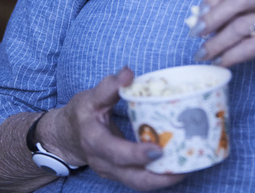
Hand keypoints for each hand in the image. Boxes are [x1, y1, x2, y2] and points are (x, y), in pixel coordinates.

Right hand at [50, 67, 182, 189]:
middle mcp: (103, 162)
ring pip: (140, 183)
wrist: (66, 136)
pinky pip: (141, 180)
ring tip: (188, 167)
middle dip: (160, 177)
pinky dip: (160, 176)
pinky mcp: (120, 174)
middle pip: (133, 178)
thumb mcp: (91, 97)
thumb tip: (129, 73)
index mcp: (95, 142)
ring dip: (164, 179)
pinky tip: (178, 166)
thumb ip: (110, 86)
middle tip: (184, 166)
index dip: (136, 154)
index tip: (158, 149)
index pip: (115, 153)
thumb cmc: (82, 114)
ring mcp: (112, 172)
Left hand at [191, 0, 254, 88]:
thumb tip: (197, 19)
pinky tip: (221, 62)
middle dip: (214, 16)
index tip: (199, 14)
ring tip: (203, 54)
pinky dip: (231, 56)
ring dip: (217, 42)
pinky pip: (252, 47)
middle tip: (196, 33)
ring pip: (243, 25)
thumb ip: (233, 14)